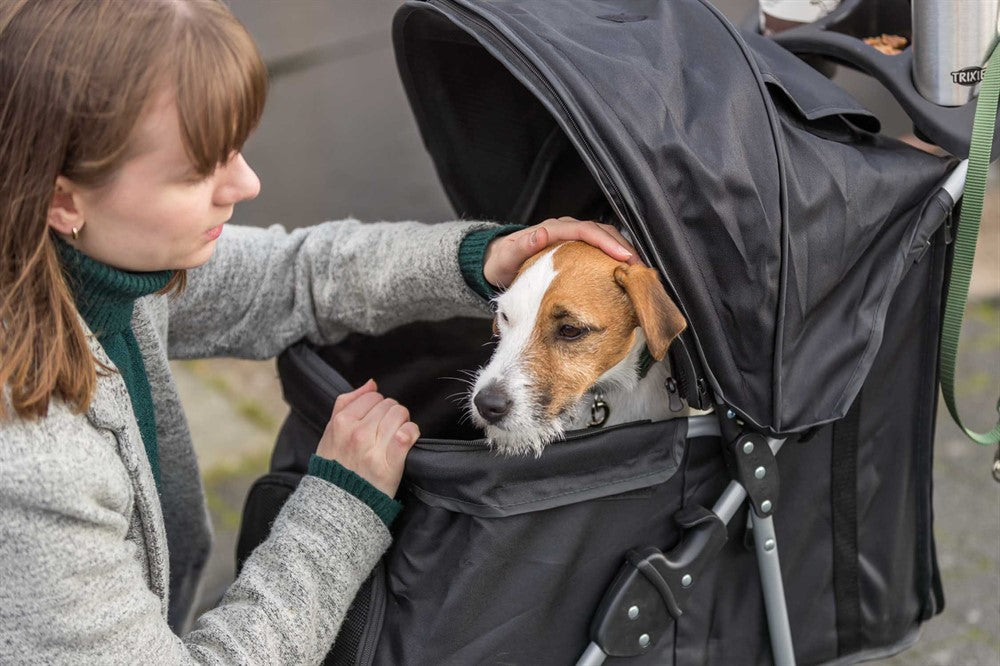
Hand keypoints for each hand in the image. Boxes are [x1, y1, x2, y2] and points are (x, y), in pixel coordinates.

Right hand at [316, 379, 419, 497]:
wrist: (339, 504)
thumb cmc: (336, 466)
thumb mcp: (330, 433)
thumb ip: (346, 403)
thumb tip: (371, 383)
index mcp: (341, 422)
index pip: (372, 396)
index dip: (377, 405)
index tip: (376, 418)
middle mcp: (357, 433)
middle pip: (388, 404)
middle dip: (391, 413)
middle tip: (387, 429)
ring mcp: (373, 448)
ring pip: (400, 414)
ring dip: (402, 422)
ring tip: (396, 434)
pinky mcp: (390, 463)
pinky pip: (409, 433)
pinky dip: (412, 433)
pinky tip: (406, 441)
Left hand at [482, 217, 639, 288]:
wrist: (499, 262)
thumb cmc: (504, 261)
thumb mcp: (507, 256)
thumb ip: (523, 246)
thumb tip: (542, 233)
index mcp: (553, 230)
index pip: (586, 231)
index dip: (607, 242)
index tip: (623, 255)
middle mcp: (566, 230)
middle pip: (602, 232)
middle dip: (623, 247)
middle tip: (640, 267)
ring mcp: (572, 238)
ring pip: (605, 239)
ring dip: (623, 252)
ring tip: (639, 270)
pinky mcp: (576, 248)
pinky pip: (600, 249)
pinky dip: (615, 257)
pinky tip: (625, 272)